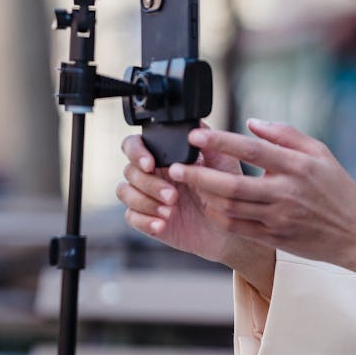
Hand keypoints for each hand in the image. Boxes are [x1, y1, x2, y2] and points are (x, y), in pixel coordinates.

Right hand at [117, 126, 273, 294]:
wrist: (230, 226)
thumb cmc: (227, 191)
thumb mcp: (223, 163)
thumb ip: (208, 142)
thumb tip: (194, 127)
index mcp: (165, 156)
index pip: (134, 145)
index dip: (136, 152)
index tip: (150, 164)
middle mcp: (153, 174)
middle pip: (129, 170)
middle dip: (149, 183)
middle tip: (174, 196)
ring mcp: (148, 196)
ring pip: (125, 192)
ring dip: (145, 201)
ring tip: (169, 210)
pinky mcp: (147, 219)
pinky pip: (131, 217)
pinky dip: (144, 221)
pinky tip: (162, 224)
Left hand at [172, 119, 355, 290]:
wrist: (355, 234)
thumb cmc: (337, 189)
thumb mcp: (320, 152)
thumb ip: (285, 135)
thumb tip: (251, 123)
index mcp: (298, 167)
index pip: (252, 150)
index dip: (220, 142)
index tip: (196, 136)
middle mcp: (286, 193)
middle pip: (232, 185)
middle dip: (197, 176)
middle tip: (174, 167)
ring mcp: (278, 219)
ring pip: (229, 209)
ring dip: (203, 196)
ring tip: (187, 182)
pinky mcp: (274, 237)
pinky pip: (237, 227)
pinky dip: (218, 215)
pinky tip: (208, 203)